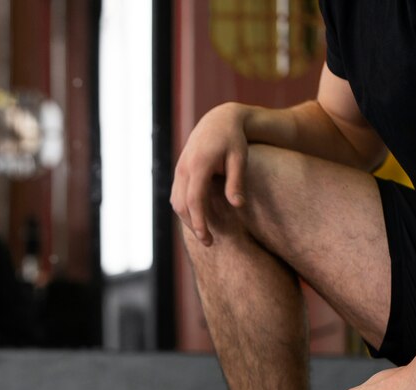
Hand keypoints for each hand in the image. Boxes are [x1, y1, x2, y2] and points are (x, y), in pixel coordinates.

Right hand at [170, 103, 248, 245]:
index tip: (207, 239)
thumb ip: (236, 182)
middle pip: (181, 205)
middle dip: (193, 225)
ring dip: (188, 219)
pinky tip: (198, 217)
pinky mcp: (179, 171)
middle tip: (210, 242)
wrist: (219, 120)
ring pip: (176, 202)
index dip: (199, 222)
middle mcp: (184, 168)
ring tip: (205, 232)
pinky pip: (176, 195)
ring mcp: (179, 170)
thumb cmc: (234, 140)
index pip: (194, 200)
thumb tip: (237, 206)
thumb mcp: (240, 158)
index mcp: (198, 165)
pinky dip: (185, 209)